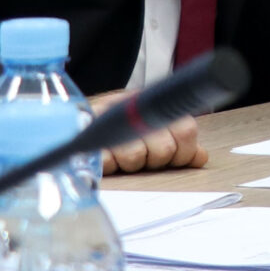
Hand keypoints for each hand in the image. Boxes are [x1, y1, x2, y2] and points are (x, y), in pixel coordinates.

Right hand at [90, 88, 207, 174]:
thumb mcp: (151, 130)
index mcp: (155, 106)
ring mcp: (109, 117)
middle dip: (155, 161)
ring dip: (130, 164)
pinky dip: (108, 164)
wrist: (69, 119)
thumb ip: (178, 142)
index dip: (184, 151)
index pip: (186, 130)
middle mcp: (135, 107)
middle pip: (164, 148)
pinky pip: (106, 160)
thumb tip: (199, 158)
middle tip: (143, 158)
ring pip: (136, 156)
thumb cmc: (117, 130)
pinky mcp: (86, 134)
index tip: (174, 159)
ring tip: (121, 157)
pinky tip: (106, 159)